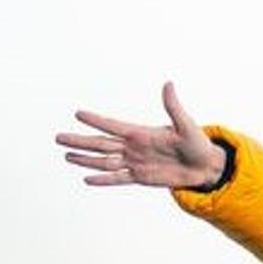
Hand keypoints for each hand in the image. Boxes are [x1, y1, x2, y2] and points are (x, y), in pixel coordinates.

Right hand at [58, 82, 228, 191]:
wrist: (203, 166)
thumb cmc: (196, 143)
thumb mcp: (186, 124)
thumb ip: (173, 107)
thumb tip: (168, 84)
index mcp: (141, 132)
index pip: (113, 125)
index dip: (96, 121)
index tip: (78, 113)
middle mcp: (133, 147)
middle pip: (101, 144)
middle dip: (80, 140)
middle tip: (58, 137)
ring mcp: (135, 162)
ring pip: (104, 161)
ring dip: (86, 159)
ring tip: (67, 156)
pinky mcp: (140, 177)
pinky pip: (118, 178)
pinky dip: (103, 180)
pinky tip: (87, 179)